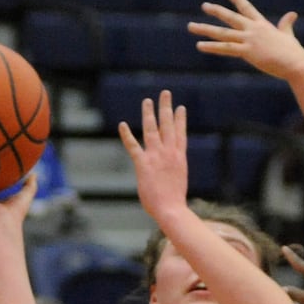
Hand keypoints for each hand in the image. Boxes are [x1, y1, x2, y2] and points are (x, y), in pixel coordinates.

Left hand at [117, 90, 189, 224]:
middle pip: (168, 125)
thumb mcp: (178, 182)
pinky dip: (127, 135)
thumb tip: (168, 173)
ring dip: (149, 113)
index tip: (180, 108)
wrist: (171, 210)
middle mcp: (169, 153)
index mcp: (180, 158)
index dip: (180, 120)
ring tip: (148, 101)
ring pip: (152, 129)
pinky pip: (133, 146)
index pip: (180, 134)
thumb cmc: (174, 202)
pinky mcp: (143, 164)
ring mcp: (156, 157)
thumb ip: (172, 171)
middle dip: (166, 108)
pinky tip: (122, 125)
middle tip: (165, 94)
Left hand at [190, 0, 303, 80]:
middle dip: (216, 11)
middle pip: (230, 17)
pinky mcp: (247, 51)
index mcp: (262, 25)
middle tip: (204, 6)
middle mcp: (253, 29)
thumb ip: (286, 25)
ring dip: (205, 29)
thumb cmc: (294, 53)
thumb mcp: (288, 36)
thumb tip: (293, 14)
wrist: (296, 63)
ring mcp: (249, 39)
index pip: (247, 8)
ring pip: (222, 33)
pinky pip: (225, 48)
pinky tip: (199, 45)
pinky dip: (211, 47)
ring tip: (190, 26)